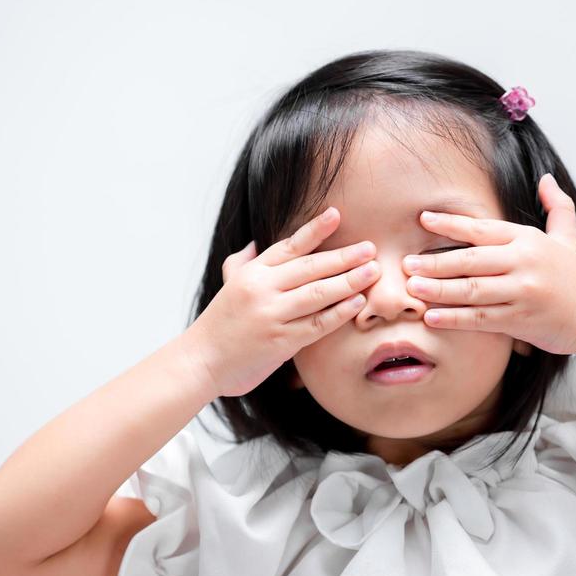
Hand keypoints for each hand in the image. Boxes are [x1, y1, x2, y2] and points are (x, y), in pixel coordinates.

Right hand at [183, 208, 380, 397]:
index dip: (315, 230)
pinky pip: (317, 324)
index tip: (337, 215)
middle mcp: (262, 290)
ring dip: (349, 281)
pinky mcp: (281, 342)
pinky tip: (358, 302)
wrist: (202, 361)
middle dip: (344, 256)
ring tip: (373, 271)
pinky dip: (339, 313)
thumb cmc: (220, 324)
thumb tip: (256, 242)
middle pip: (311, 267)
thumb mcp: (229, 284)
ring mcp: (272, 315)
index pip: (290, 246)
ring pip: (318, 293)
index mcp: (253, 273)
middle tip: (371, 248)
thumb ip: (243, 262)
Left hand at [403, 173, 575, 355]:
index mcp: (528, 240)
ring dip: (438, 290)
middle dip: (435, 261)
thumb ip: (556, 206)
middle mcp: (523, 263)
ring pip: (471, 290)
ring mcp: (522, 292)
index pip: (482, 228)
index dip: (451, 223)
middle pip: (470, 260)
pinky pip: (481, 319)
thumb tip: (546, 178)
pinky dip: (454, 318)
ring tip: (412, 289)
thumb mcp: (568, 236)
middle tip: (406, 263)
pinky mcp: (521, 320)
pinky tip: (432, 318)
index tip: (424, 219)